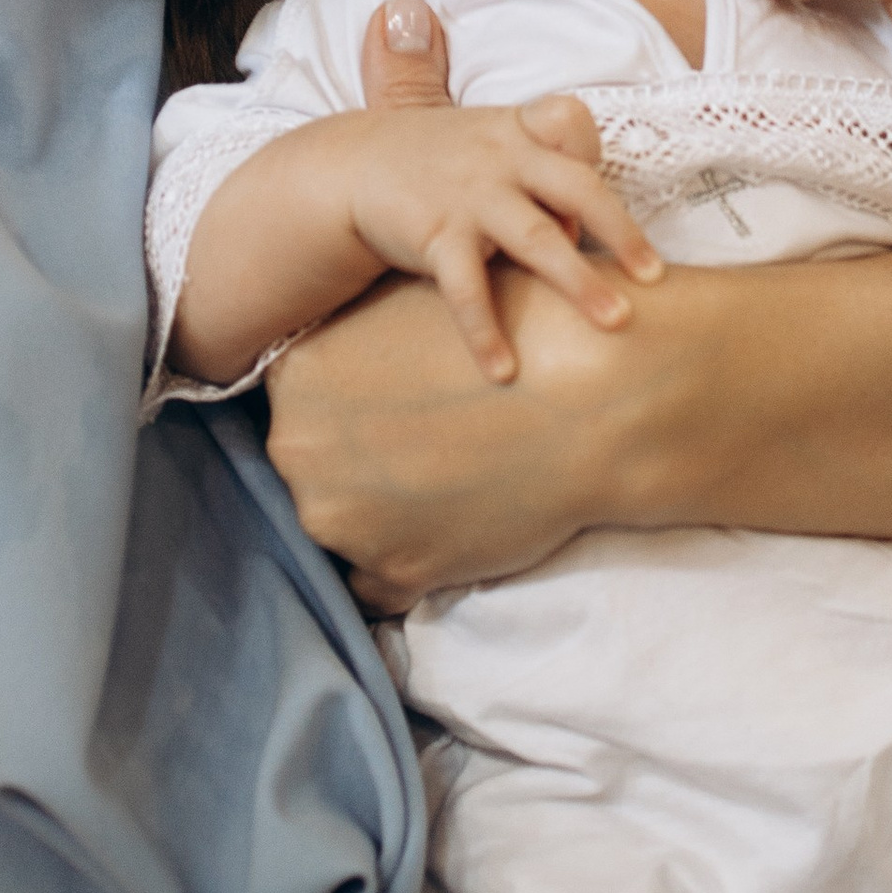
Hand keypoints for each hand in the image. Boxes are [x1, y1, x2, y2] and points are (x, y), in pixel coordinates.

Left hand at [267, 269, 662, 609]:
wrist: (595, 395)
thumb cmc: (512, 330)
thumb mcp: (412, 305)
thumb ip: (357, 336)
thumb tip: (345, 357)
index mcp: (296, 377)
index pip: (299, 408)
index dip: (351, 409)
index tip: (396, 408)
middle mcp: (300, 450)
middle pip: (312, 469)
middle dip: (360, 464)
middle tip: (427, 446)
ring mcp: (344, 518)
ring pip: (344, 528)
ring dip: (385, 518)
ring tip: (451, 486)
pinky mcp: (396, 570)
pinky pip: (377, 587)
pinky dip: (409, 567)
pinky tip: (452, 531)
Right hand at [327, 98, 659, 383]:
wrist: (350, 166)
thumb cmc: (440, 162)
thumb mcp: (490, 142)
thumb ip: (543, 173)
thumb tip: (588, 233)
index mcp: (520, 132)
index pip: (572, 122)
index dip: (594, 155)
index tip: (612, 206)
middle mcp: (502, 159)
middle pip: (577, 188)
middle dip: (622, 231)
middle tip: (655, 277)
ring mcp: (470, 196)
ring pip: (537, 238)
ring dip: (579, 281)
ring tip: (616, 321)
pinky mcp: (435, 235)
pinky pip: (467, 288)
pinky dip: (485, 331)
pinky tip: (504, 371)